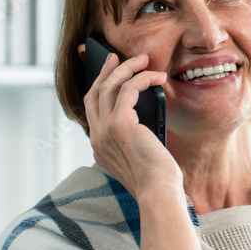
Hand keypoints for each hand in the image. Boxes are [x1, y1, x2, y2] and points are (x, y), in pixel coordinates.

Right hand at [84, 52, 180, 200]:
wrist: (157, 192)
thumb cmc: (156, 179)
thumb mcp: (137, 156)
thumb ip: (132, 138)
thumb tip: (142, 117)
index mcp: (99, 145)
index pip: (93, 109)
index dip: (99, 87)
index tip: (108, 73)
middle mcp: (97, 136)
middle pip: (95, 93)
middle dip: (106, 71)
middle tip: (116, 56)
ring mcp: (105, 130)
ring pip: (109, 87)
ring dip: (126, 68)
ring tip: (143, 59)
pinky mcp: (121, 124)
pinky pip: (129, 90)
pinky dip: (142, 79)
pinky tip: (156, 77)